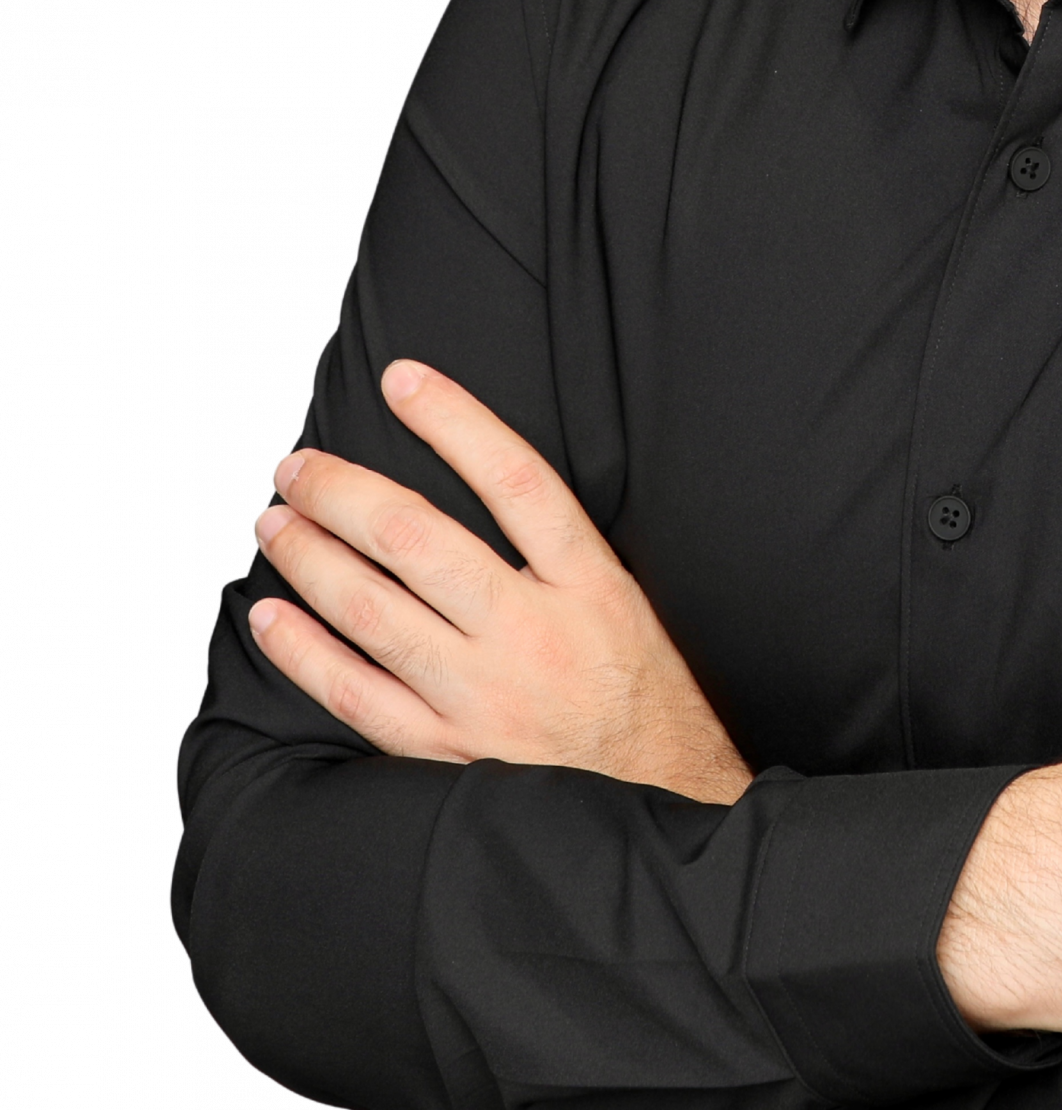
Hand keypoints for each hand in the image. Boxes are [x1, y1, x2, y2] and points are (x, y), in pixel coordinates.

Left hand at [247, 360, 752, 805]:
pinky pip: (357, 696)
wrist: (663, 808)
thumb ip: (558, 553)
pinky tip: (271, 616)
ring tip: (274, 519)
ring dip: (311, 557)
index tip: (402, 379)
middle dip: (343, 493)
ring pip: (374, 611)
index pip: (515, 477)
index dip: (454, 420)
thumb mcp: (626, 604)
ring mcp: (484, 697)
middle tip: (298, 464)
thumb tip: (478, 483)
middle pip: (420, 540)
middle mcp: (534, 633)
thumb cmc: (642, 698)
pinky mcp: (448, 755)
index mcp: (590, 583)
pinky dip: (305, 654)